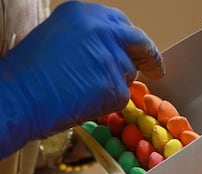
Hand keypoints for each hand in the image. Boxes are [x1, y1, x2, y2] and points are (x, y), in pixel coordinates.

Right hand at [0, 1, 163, 158]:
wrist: (17, 98)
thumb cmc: (27, 71)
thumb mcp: (58, 36)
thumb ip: (89, 38)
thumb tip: (113, 50)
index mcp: (86, 13)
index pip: (123, 25)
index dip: (134, 40)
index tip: (143, 49)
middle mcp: (104, 30)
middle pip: (139, 44)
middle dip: (150, 57)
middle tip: (156, 70)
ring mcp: (112, 58)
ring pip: (128, 74)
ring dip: (115, 83)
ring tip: (82, 89)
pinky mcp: (115, 87)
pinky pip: (120, 97)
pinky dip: (107, 103)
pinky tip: (83, 102)